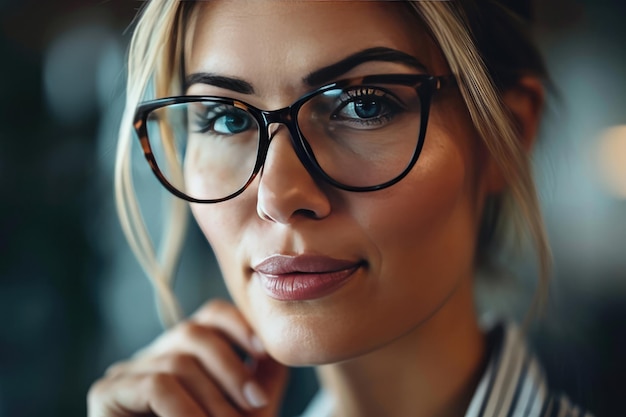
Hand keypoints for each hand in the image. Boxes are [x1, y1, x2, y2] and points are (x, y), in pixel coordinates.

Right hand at [88, 300, 287, 416]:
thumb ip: (262, 377)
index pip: (210, 315)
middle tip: (257, 403)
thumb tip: (275, 347)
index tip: (264, 351)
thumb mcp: (247, 412)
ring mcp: (127, 373)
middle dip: (232, 368)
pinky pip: (155, 386)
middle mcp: (154, 356)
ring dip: (213, 399)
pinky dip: (184, 409)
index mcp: (186, 353)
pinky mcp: (106, 395)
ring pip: (178, 362)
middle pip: (193, 332)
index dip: (238, 324)